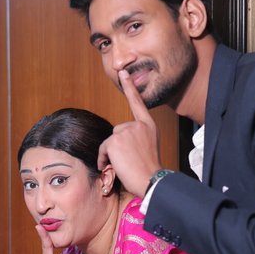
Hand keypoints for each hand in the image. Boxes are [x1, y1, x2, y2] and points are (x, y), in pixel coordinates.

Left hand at [97, 70, 162, 196]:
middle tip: (130, 161)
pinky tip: (115, 166)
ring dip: (111, 154)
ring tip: (125, 164)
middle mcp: (138, 125)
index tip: (124, 73)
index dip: (130, 87)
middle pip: (117, 132)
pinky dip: (104, 159)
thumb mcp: (147, 147)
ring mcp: (127, 131)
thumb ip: (135, 137)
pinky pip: (102, 149)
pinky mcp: (115, 140)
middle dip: (117, 147)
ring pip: (109, 141)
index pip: (137, 103)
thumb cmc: (148, 170)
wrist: (151, 180)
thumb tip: (117, 139)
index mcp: (149, 126)